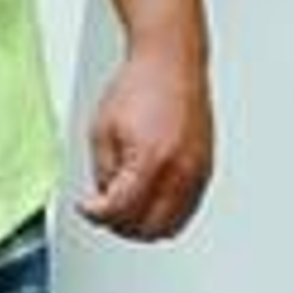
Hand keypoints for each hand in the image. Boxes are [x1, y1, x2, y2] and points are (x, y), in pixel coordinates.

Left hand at [77, 47, 213, 240]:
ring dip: (144, 225)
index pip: (120, 211)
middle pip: (148, 229)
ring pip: (170, 226)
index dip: (96, 214)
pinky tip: (147, 198)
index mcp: (150, 160)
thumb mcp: (102, 130)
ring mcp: (197, 173)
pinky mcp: (206, 170)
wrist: (171, 63)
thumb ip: (103, 173)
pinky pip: (186, 209)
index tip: (87, 207)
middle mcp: (180, 171)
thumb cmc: (140, 86)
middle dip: (120, 225)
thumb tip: (105, 202)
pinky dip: (164, 213)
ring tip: (124, 206)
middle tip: (103, 212)